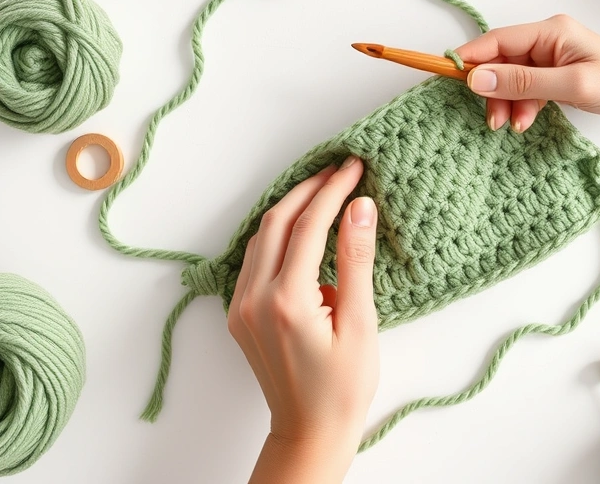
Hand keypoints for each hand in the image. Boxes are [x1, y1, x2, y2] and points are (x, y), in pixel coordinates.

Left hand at [228, 156, 378, 483]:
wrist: (310, 431)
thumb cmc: (343, 387)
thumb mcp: (360, 322)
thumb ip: (356, 260)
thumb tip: (359, 207)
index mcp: (286, 300)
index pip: (309, 226)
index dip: (332, 191)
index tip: (353, 168)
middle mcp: (253, 299)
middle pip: (276, 222)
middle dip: (308, 190)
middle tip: (338, 171)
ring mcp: (240, 307)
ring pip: (260, 238)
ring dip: (290, 210)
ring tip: (323, 191)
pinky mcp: (238, 315)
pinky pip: (254, 261)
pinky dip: (277, 237)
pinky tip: (301, 229)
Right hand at [454, 14, 599, 132]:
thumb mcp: (571, 86)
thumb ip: (523, 82)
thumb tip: (477, 79)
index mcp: (551, 31)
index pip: (499, 39)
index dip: (471, 56)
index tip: (447, 73)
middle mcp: (547, 40)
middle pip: (502, 61)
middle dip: (492, 89)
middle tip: (492, 119)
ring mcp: (551, 59)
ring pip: (511, 79)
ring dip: (506, 102)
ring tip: (512, 126)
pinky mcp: (555, 76)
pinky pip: (526, 90)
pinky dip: (521, 107)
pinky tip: (525, 122)